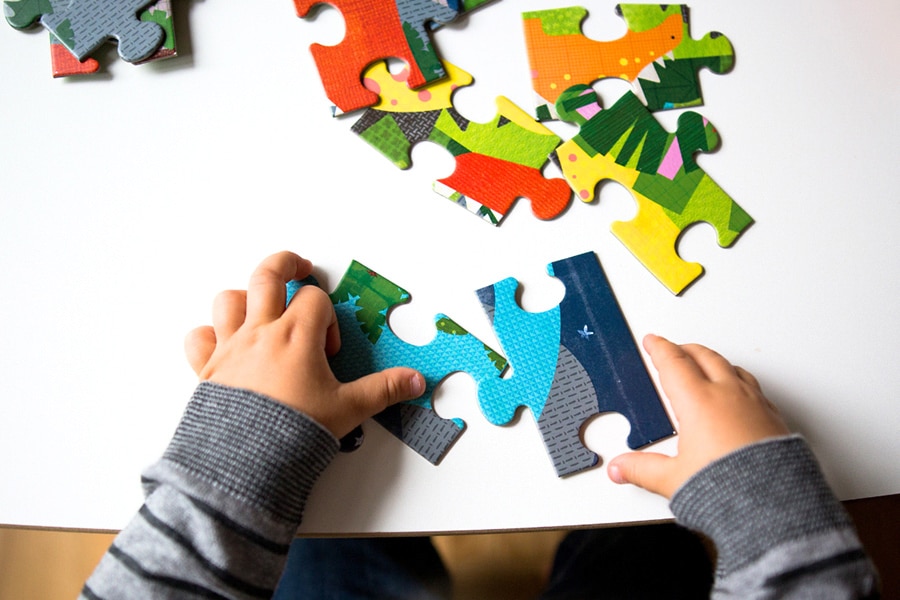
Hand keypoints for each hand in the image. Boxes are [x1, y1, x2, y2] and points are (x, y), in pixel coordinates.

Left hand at [183, 251, 424, 437]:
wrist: (246, 461)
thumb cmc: (294, 432)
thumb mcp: (348, 409)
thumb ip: (383, 390)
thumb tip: (415, 381)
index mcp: (297, 335)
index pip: (316, 299)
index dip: (329, 319)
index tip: (330, 349)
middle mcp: (261, 333)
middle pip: (267, 275)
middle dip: (285, 265)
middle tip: (299, 267)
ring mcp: (230, 348)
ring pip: (229, 300)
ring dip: (244, 298)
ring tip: (260, 309)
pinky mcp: (208, 370)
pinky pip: (198, 338)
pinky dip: (208, 335)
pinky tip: (223, 344)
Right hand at [608, 334, 788, 497]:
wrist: (776, 505)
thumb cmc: (730, 487)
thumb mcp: (673, 479)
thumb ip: (643, 470)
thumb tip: (620, 468)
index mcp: (698, 402)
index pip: (674, 363)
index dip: (660, 349)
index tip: (653, 341)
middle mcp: (728, 395)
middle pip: (703, 357)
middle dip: (685, 349)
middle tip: (674, 349)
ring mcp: (754, 403)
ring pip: (731, 368)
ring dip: (714, 361)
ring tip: (707, 365)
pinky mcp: (773, 417)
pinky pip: (753, 387)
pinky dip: (739, 381)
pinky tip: (738, 393)